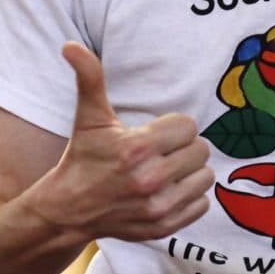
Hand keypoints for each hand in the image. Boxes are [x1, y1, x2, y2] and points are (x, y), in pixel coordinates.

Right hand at [37, 42, 213, 241]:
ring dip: (190, 172)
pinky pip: (202, 204)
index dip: (173, 127)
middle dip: (183, 148)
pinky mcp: (164, 227)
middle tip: (162, 152)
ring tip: (167, 170)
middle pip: (201, 151)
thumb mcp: (88, 118)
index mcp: (136, 148)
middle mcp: (150, 179)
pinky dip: (190, 196)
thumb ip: (89, 78)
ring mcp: (158, 207)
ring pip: (205, 177)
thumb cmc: (83, 158)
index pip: (188, 127)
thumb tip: (70, 46)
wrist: (69, 210)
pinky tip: (169, 191)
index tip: (155, 134)